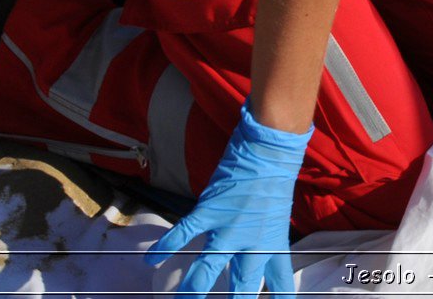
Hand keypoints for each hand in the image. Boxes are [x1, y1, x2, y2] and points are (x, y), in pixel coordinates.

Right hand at [145, 103, 310, 298]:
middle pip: (243, 285)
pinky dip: (166, 245)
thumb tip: (252, 254)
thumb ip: (263, 238)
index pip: (279, 281)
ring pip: (208, 268)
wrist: (270, 149)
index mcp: (273, 242)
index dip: (280, 297)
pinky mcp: (211, 210)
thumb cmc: (275, 179)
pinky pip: (185, 232)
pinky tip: (152, 258)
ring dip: (194, 289)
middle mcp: (252, 241)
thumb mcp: (275, 216)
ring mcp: (230, 227)